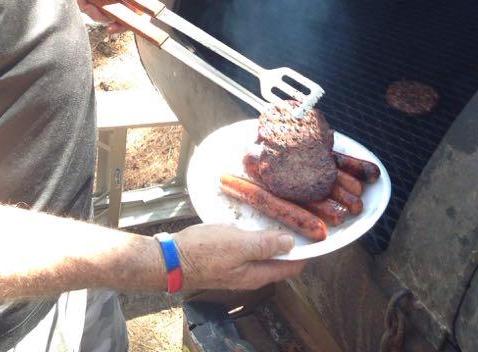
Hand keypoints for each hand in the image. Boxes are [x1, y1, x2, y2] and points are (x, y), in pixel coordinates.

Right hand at [173, 224, 303, 290]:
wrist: (172, 258)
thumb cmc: (202, 253)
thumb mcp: (236, 245)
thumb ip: (264, 245)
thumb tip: (290, 244)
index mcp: (257, 274)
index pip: (291, 266)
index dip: (305, 251)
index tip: (313, 232)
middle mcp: (251, 272)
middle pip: (279, 258)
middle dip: (291, 240)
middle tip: (298, 216)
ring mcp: (239, 264)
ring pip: (264, 250)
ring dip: (273, 234)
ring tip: (280, 212)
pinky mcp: (227, 255)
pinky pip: (249, 244)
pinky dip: (256, 231)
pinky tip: (253, 217)